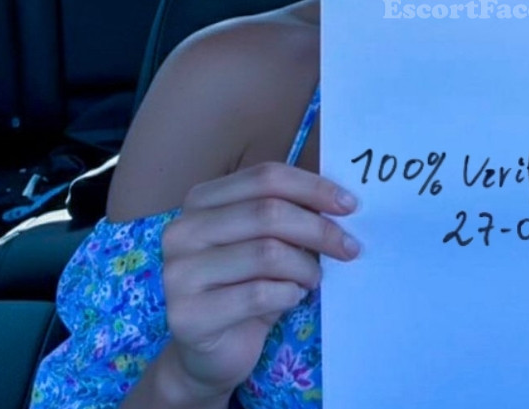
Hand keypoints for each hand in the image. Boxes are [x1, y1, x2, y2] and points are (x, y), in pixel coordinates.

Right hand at [160, 162, 359, 399]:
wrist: (210, 352)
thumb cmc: (245, 286)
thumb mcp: (267, 242)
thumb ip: (290, 215)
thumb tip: (342, 202)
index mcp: (202, 200)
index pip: (266, 176)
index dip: (313, 187)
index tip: (350, 205)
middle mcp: (183, 230)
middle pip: (269, 212)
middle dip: (319, 229)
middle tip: (350, 247)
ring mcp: (179, 272)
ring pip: (267, 253)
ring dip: (305, 267)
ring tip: (312, 279)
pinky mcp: (187, 314)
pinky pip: (258, 294)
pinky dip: (288, 295)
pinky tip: (292, 298)